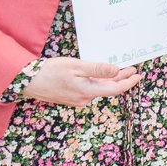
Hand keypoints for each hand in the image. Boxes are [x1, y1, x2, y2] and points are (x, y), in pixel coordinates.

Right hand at [23, 58, 140, 106]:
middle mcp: (84, 98)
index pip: (115, 89)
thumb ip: (97, 69)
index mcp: (87, 91)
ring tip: (122, 70)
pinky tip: (103, 75)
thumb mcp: (77, 66)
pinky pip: (91, 89)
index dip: (128, 82)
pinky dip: (100, 82)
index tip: (138, 75)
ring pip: (100, 89)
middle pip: (109, 89)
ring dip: (111, 80)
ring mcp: (77, 99)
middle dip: (122, 79)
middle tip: (133, 70)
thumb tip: (116, 71)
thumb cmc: (51, 71)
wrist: (28, 81)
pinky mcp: (72, 97)